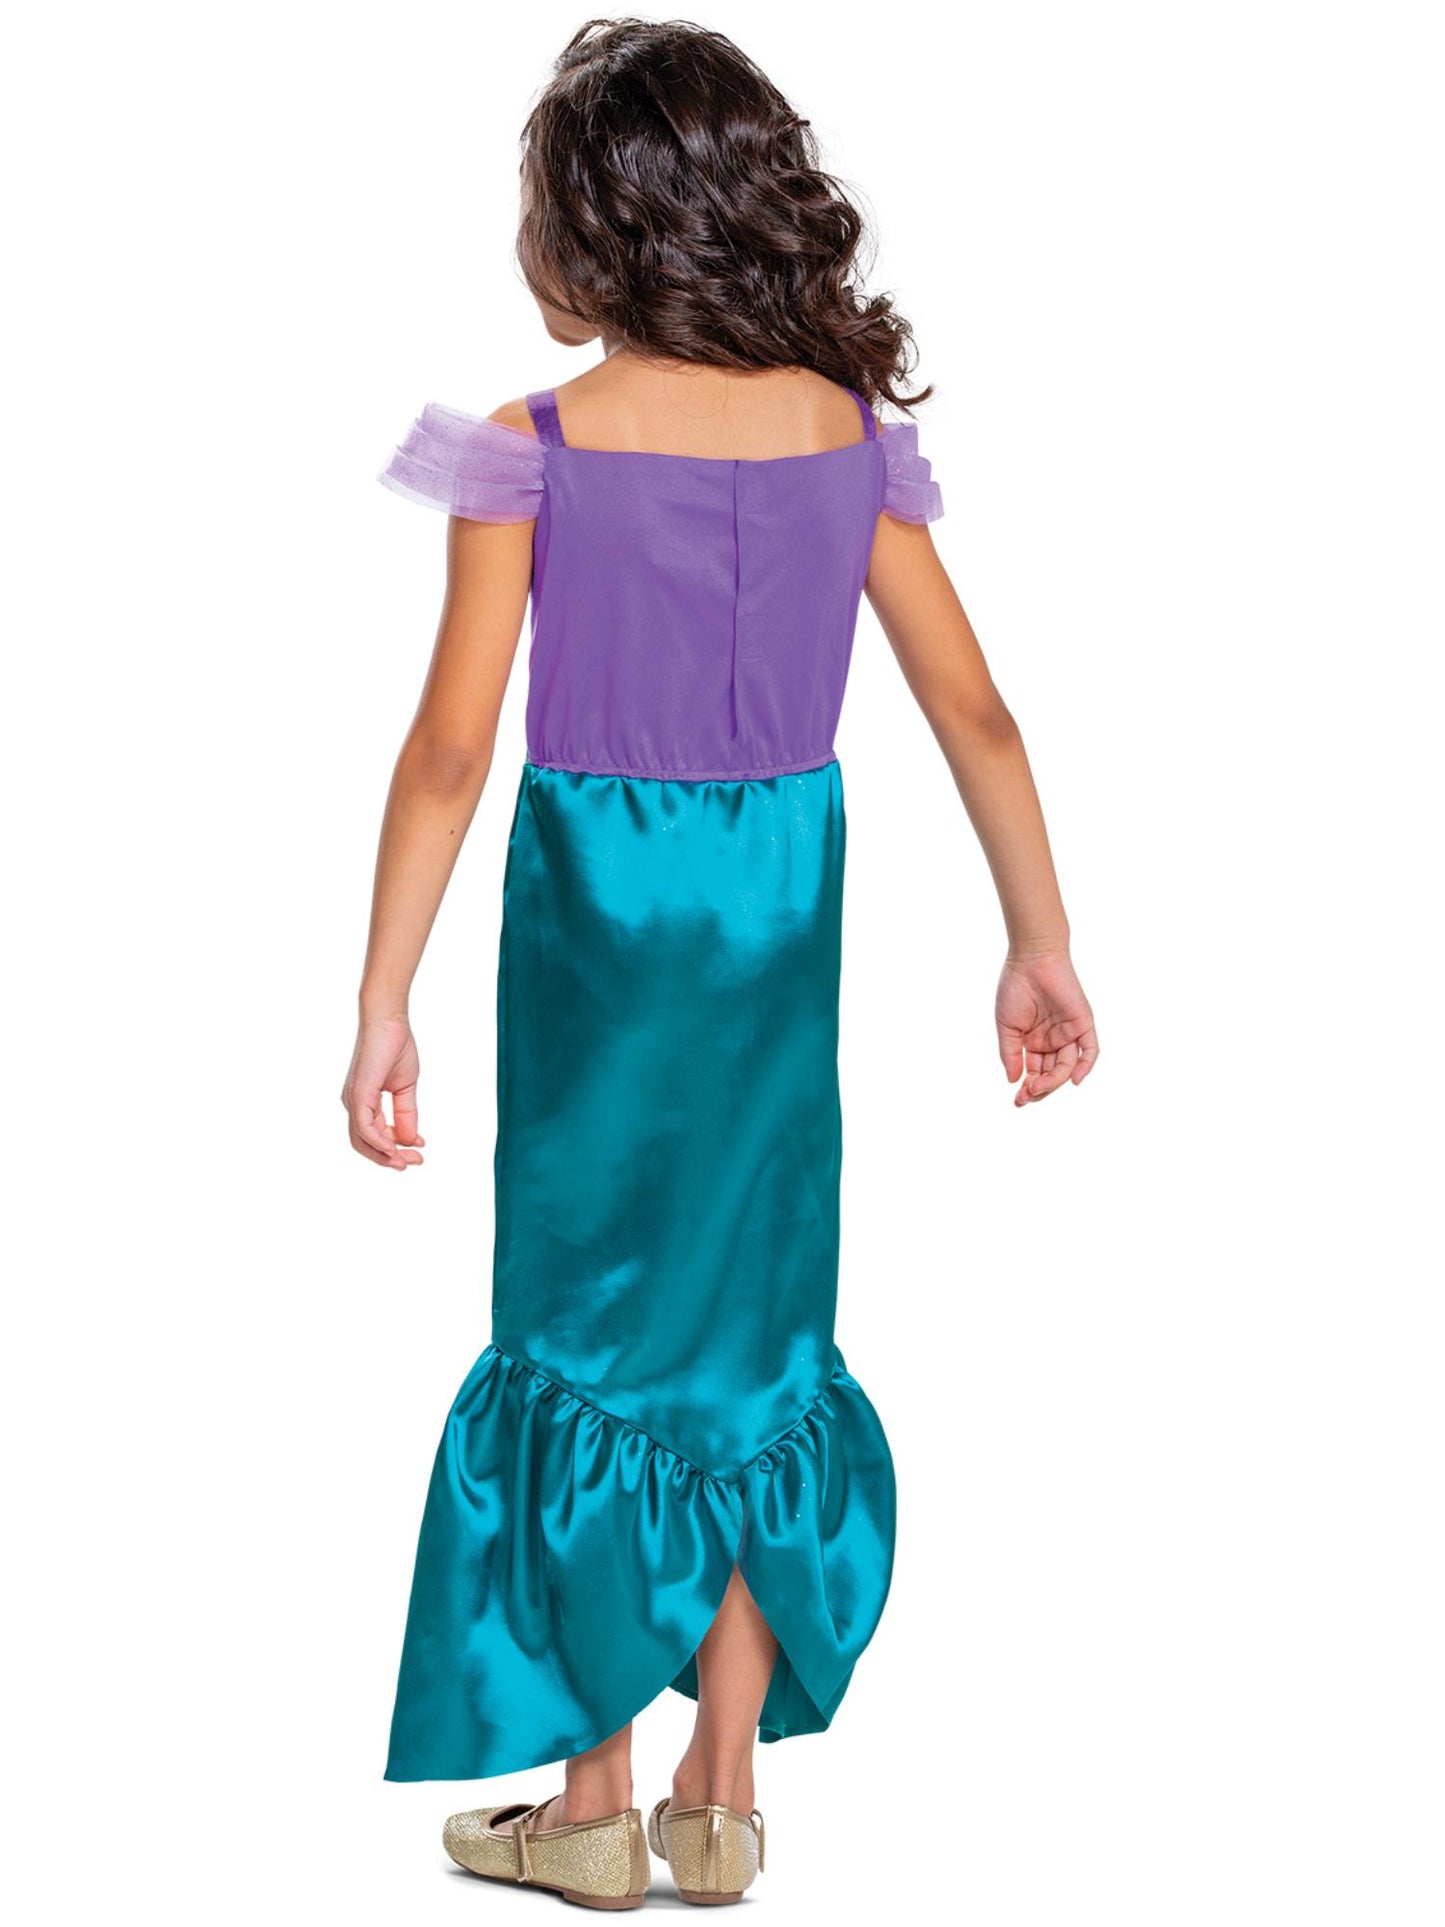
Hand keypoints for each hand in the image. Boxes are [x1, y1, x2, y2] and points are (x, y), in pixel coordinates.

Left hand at [342, 1014, 424, 1168]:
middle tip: (415, 1163)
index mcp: (364, 1102)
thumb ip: (407, 1114)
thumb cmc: (395, 1047)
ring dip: (385, 1155)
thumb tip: (411, 1141)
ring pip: (362, 1141)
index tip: (420, 1152)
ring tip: (408, 1160)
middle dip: (390, 1159)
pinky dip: (379, 1141)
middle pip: (366, 1145)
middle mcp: (354, 1104)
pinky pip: (364, 1127)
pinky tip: (395, 1147)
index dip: (396, 1148)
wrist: (389, 1021)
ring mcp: (353, 1100)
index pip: (375, 1136)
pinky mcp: (358, 1094)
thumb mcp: (405, 1088)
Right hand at [996, 950, 1098, 1106]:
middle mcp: (1053, 1039)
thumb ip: (1010, 1053)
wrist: (1031, 958)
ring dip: (1054, 1081)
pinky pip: (1090, 1049)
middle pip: (1050, 1073)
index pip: (1034, 1072)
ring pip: (1067, 1065)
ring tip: (1037, 1087)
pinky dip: (1085, 1065)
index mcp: (1033, 1041)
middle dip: (1039, 1088)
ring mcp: (1069, 1032)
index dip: (1027, 1088)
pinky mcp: (1083, 1023)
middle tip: (1026, 1096)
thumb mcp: (1007, 1026)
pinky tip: (1074, 1079)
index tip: (1017, 1100)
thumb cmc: (1015, 987)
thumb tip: (1013, 1080)